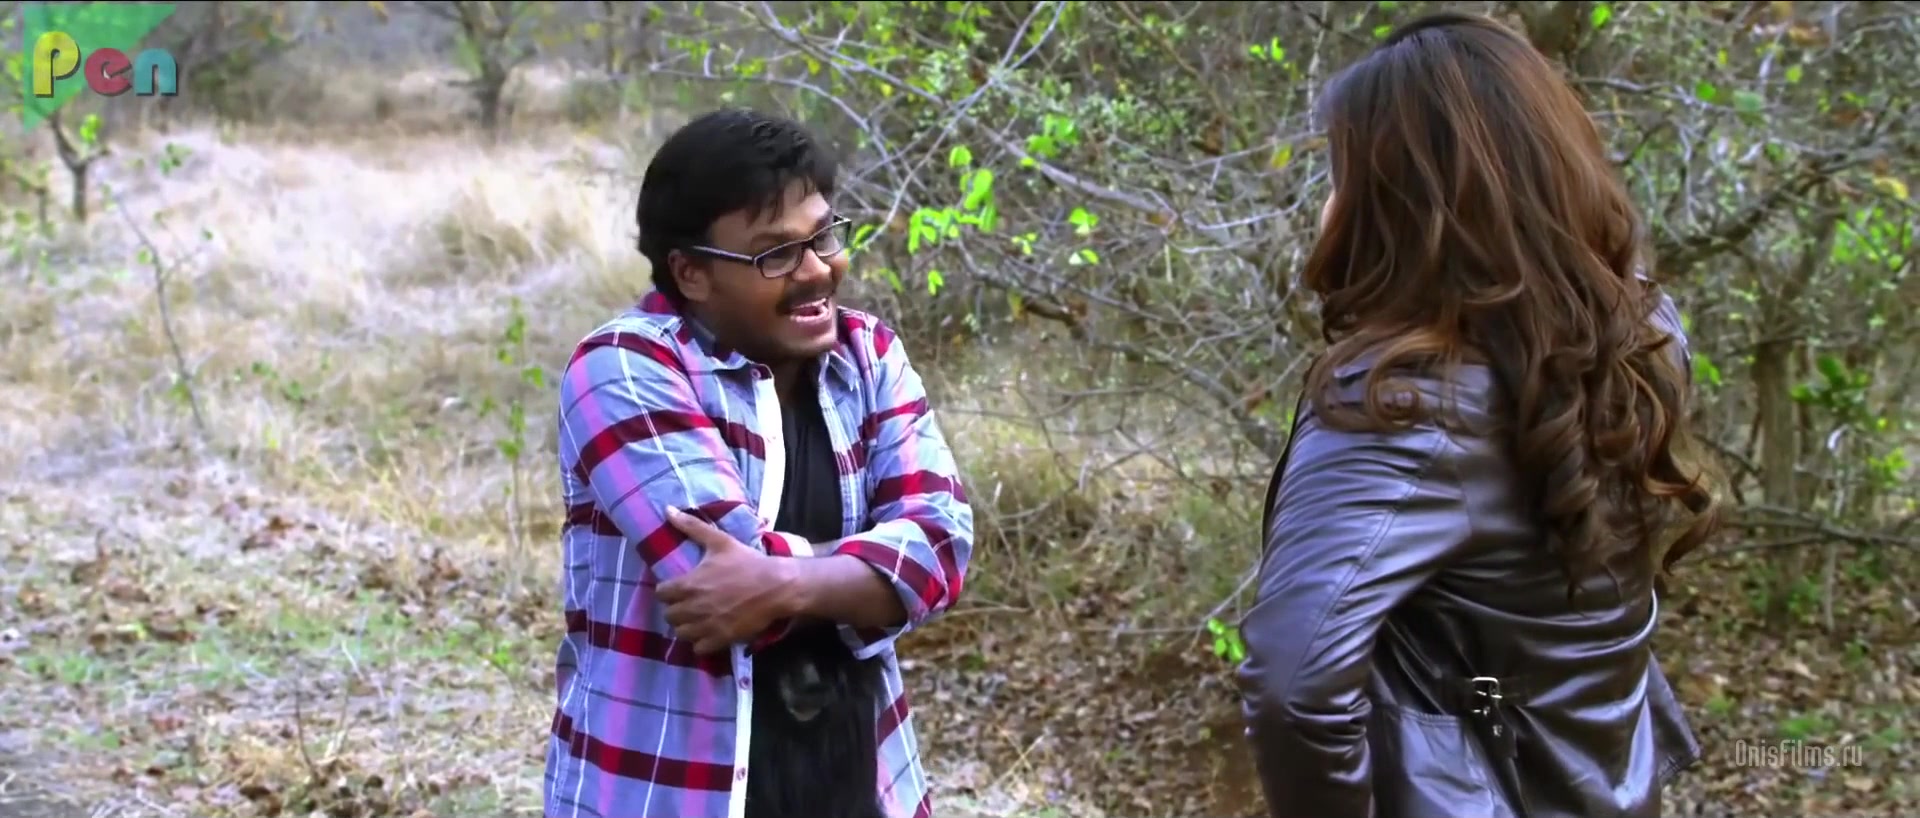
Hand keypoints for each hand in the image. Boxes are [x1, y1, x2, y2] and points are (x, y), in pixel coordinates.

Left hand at [656, 508, 799, 654]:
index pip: (661, 594)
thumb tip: (667, 510)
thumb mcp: (719, 541)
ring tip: (697, 620)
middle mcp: (693, 608)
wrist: (775, 585)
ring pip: (681, 634)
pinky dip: (701, 643)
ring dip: (687, 627)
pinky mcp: (720, 638)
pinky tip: (709, 632)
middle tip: (688, 604)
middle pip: (669, 616)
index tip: (679, 589)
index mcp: (689, 584)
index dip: (668, 591)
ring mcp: (706, 626)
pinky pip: (699, 649)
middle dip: (676, 609)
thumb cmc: (747, 562)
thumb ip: (691, 526)